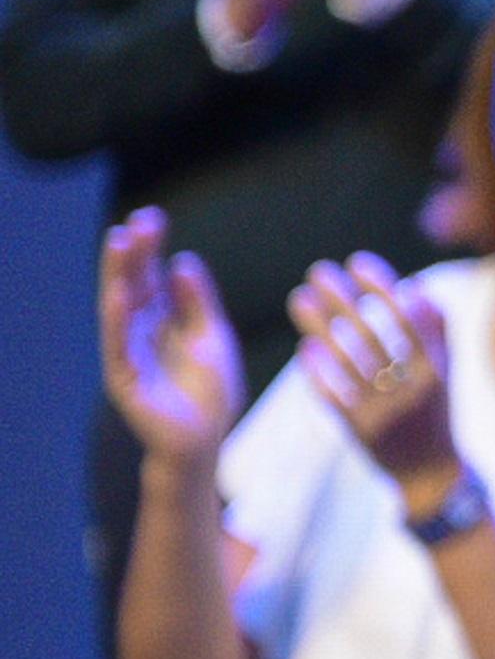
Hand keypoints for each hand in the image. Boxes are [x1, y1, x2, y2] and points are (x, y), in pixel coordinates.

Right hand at [99, 211, 240, 466]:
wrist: (205, 440)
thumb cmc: (209, 390)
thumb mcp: (212, 337)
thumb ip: (197, 302)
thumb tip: (183, 260)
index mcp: (161, 320)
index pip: (151, 276)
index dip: (150, 248)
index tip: (153, 218)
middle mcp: (139, 331)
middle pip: (133, 284)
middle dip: (133, 253)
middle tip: (137, 220)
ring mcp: (128, 352)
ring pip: (120, 306)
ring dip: (119, 274)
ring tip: (120, 242)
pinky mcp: (124, 377)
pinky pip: (119, 343)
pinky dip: (118, 317)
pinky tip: (119, 293)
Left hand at [290, 255, 462, 504]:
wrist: (432, 477)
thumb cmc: (435, 415)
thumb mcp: (447, 375)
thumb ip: (437, 334)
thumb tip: (416, 288)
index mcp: (438, 370)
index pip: (408, 318)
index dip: (382, 288)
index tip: (358, 262)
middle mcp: (412, 389)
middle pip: (372, 334)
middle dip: (343, 298)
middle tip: (318, 271)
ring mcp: (385, 412)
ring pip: (347, 361)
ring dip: (320, 326)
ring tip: (301, 299)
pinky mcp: (361, 433)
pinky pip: (334, 396)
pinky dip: (319, 372)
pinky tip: (306, 348)